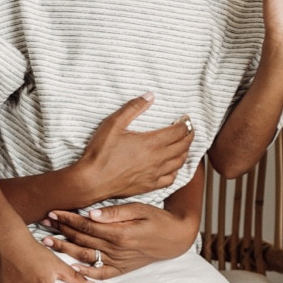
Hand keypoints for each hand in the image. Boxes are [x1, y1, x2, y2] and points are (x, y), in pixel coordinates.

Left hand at [41, 201, 198, 277]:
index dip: (68, 219)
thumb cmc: (157, 219)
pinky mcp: (121, 269)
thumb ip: (115, 212)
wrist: (175, 238)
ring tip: (48, 241)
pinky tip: (70, 266)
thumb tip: (92, 213)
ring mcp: (118, 261)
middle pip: (82, 239)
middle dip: (61, 230)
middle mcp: (116, 250)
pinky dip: (85, 271)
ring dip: (65, 249)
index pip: (86, 225)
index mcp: (119, 233)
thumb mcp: (139, 209)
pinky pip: (100, 273)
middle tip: (43, 222)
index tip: (53, 212)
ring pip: (85, 255)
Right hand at [77, 94, 193, 201]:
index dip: (185, 123)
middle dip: (189, 135)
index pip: (179, 131)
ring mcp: (154, 174)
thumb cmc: (100, 153)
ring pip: (179, 162)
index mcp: (151, 142)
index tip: (185, 118)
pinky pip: (171, 178)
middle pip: (183, 146)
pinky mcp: (149, 186)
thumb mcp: (113, 124)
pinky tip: (173, 166)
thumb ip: (133, 108)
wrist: (92, 181)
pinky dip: (176, 170)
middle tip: (189, 128)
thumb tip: (149, 96)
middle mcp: (157, 159)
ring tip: (183, 144)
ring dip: (185, 151)